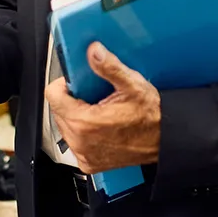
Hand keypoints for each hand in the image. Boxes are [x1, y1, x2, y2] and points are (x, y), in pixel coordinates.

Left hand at [46, 43, 161, 173]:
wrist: (165, 140)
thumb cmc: (151, 116)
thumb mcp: (132, 85)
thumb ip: (109, 67)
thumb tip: (94, 52)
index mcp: (85, 122)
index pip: (52, 96)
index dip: (63, 85)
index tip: (75, 83)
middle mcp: (81, 142)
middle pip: (58, 111)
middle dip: (71, 101)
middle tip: (93, 97)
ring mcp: (85, 155)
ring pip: (65, 127)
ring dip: (76, 117)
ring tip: (98, 111)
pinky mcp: (90, 163)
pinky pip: (75, 143)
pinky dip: (82, 134)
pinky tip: (99, 127)